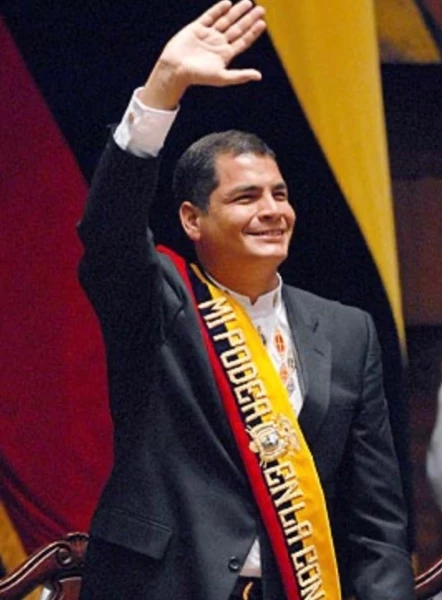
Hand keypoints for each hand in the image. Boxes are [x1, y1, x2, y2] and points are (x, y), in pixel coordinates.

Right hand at [139, 0, 265, 108]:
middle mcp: (218, 44)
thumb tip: (259, 76)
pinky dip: (218, 10)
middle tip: (261, 9)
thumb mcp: (222, 77)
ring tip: (248, 3)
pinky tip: (228, 4)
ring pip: (226, 20)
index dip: (253, 32)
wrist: (175, 68)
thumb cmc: (198, 76)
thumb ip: (240, 76)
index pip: (243, 41)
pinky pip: (209, 16)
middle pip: (237, 29)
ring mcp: (208, 35)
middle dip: (249, 19)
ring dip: (237, 12)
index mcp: (225, 55)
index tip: (262, 23)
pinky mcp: (196, 28)